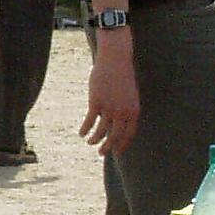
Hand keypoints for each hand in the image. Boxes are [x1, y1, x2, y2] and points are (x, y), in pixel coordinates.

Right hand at [80, 35, 140, 156]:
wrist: (116, 61)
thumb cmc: (123, 77)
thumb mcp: (129, 95)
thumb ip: (125, 109)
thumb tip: (116, 123)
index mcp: (134, 110)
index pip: (128, 134)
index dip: (122, 145)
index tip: (116, 152)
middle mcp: (123, 112)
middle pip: (115, 136)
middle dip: (107, 147)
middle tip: (101, 153)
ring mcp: (109, 107)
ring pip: (101, 131)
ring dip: (94, 139)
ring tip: (89, 142)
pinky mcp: (96, 102)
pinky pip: (89, 121)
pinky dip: (85, 129)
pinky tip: (81, 133)